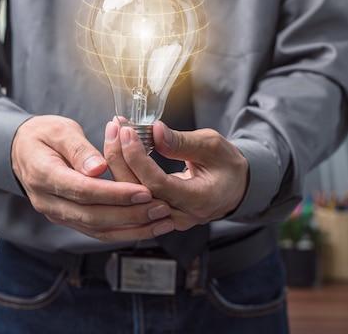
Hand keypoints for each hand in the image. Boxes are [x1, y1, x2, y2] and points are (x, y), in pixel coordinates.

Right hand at [10, 115, 174, 240]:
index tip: (144, 191)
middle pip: (92, 216)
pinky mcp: (67, 218)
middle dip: (130, 214)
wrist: (21, 150)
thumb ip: (79, 149)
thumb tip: (98, 169)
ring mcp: (56, 213)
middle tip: (160, 208)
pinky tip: (145, 227)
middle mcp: (48, 201)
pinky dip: (122, 231)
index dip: (116, 194)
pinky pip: (95, 230)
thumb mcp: (59, 130)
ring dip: (131, 228)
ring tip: (161, 221)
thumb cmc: (42, 134)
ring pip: (96, 229)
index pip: (84, 190)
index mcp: (44, 175)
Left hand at [104, 120, 247, 230]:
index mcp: (200, 200)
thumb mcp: (212, 146)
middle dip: (121, 158)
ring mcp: (167, 219)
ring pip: (131, 196)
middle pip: (139, 193)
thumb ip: (182, 142)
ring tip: (113, 134)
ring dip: (118, 164)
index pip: (159, 184)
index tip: (128, 133)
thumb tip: (155, 131)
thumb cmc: (227, 165)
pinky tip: (119, 150)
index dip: (139, 159)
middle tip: (114, 129)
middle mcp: (181, 215)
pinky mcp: (157, 214)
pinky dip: (124, 171)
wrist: (234, 187)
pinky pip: (134, 196)